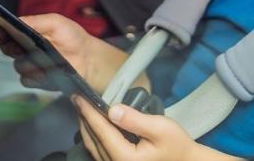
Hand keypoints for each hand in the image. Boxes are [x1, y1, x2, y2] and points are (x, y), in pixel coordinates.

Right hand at [0, 13, 97, 88]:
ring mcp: (30, 65)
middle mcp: (25, 48)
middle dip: (12, 48)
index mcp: (28, 32)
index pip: (6, 31)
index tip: (1, 33)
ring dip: (29, 63)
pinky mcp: (35, 79)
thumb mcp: (56, 22)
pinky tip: (46, 73)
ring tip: (45, 62)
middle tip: (21, 48)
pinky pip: (26, 80)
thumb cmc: (73, 37)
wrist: (88, 59)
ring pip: (18, 65)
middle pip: (7, 48)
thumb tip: (16, 21)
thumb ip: (36, 21)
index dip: (0, 31)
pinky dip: (34, 77)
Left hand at [72, 98, 239, 160]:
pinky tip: (94, 125)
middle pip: (93, 140)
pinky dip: (95, 136)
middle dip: (84, 118)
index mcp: (124, 157)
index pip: (101, 131)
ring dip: (87, 127)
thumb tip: (112, 110)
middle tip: (77, 99)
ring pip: (93, 147)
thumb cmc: (176, 145)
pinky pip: (100, 151)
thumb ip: (135, 119)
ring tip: (83, 109)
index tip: (79, 97)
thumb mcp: (160, 128)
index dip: (88, 112)